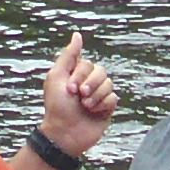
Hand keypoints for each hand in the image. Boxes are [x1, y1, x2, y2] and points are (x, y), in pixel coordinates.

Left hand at [41, 34, 116, 158]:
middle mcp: (88, 83)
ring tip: (86, 107)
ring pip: (108, 84)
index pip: (87, 63)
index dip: (80, 75)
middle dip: (90, 85)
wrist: (65, 133)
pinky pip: (113, 98)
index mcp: (76, 74)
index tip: (69, 89)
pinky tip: (94, 112)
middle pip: (101, 72)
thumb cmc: (57, 107)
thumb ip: (68, 55)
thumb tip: (77, 35)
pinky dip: (103, 105)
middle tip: (79, 97)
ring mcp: (98, 95)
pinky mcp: (106, 108)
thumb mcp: (56, 76)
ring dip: (96, 96)